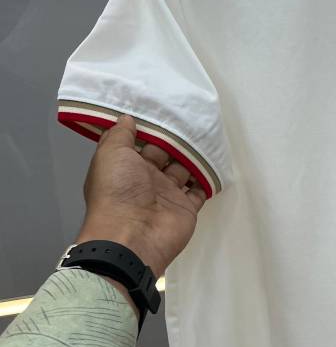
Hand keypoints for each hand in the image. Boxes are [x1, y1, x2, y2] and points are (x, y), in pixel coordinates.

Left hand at [73, 114, 207, 282]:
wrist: (133, 236)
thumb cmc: (117, 191)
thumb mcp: (110, 154)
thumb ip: (119, 134)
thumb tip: (126, 118)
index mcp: (125, 168)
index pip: (139, 145)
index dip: (150, 130)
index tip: (164, 110)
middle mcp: (145, 181)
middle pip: (164, 156)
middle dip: (175, 140)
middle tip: (191, 118)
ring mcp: (167, 195)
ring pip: (183, 170)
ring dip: (192, 156)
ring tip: (206, 134)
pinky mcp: (186, 208)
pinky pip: (200, 190)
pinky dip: (207, 179)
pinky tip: (215, 161)